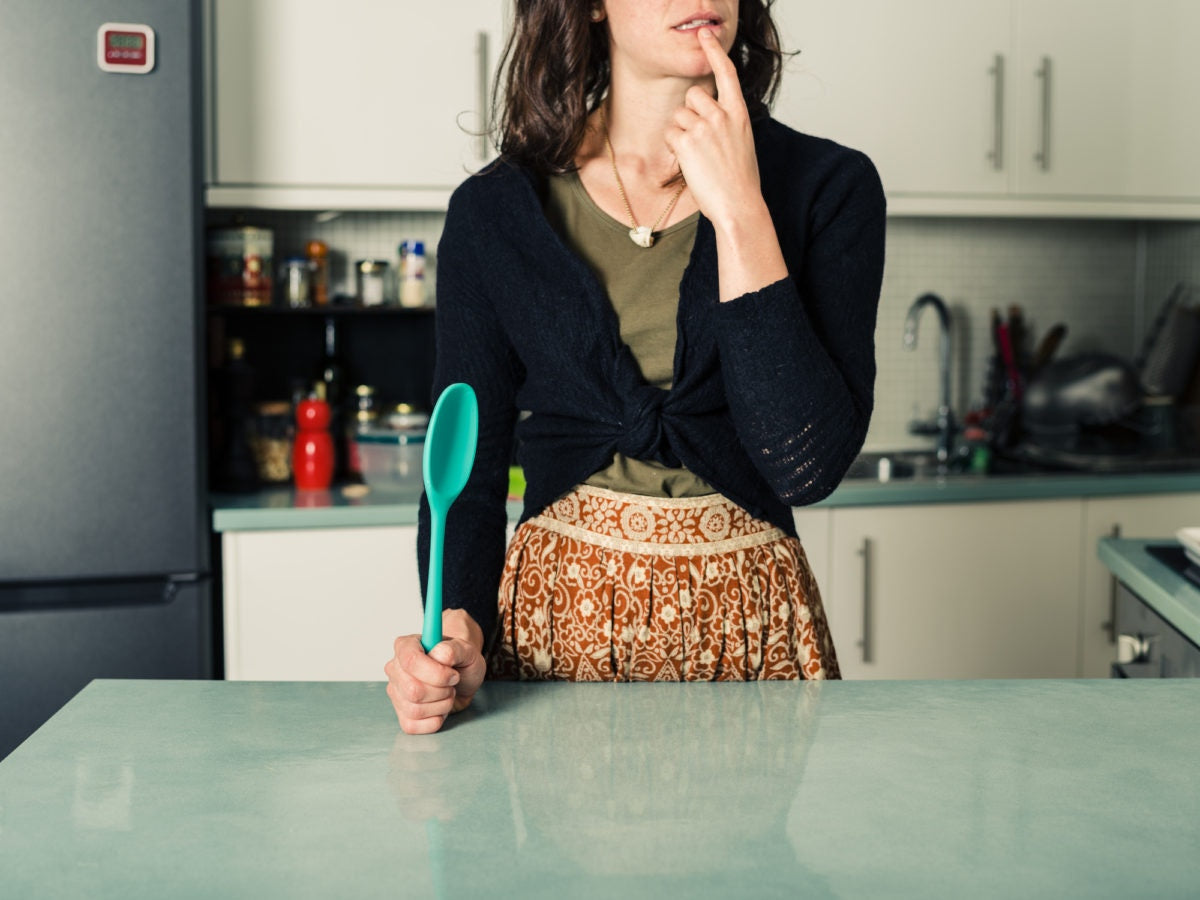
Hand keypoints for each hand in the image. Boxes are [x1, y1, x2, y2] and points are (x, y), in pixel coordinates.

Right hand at [385, 609, 485, 734]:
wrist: (463, 680)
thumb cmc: (460, 662)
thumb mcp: (466, 650)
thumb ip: (454, 649)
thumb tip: (439, 654)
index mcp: (405, 646)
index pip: (411, 661)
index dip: (436, 672)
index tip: (453, 674)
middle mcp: (395, 669)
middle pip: (413, 690)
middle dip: (441, 691)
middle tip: (451, 683)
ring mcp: (396, 693)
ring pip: (414, 710)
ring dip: (441, 705)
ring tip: (447, 694)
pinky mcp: (401, 714)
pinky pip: (413, 726)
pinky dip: (434, 720)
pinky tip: (440, 707)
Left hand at [663, 27, 761, 229]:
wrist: (739, 206)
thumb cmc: (741, 180)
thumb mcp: (742, 142)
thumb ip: (727, 122)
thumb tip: (706, 115)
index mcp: (740, 113)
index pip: (726, 73)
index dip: (714, 52)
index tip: (705, 35)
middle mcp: (722, 115)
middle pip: (693, 95)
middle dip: (690, 112)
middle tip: (700, 140)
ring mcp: (704, 128)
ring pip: (679, 115)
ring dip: (682, 133)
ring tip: (698, 156)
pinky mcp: (686, 143)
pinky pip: (670, 133)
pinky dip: (675, 148)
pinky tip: (689, 163)